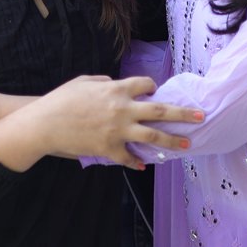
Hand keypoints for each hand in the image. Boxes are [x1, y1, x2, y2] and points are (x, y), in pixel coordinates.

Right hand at [22, 75, 204, 169]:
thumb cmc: (61, 99)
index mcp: (117, 89)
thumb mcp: (84, 81)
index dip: (152, 87)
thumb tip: (114, 83)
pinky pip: (128, 157)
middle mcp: (123, 109)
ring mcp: (118, 131)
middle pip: (161, 111)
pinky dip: (137, 161)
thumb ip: (104, 81)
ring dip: (172, 141)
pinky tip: (145, 164)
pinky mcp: (109, 149)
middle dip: (183, 114)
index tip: (154, 91)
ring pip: (153, 136)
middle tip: (201, 116)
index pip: (146, 85)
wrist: (45, 124)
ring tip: (187, 144)